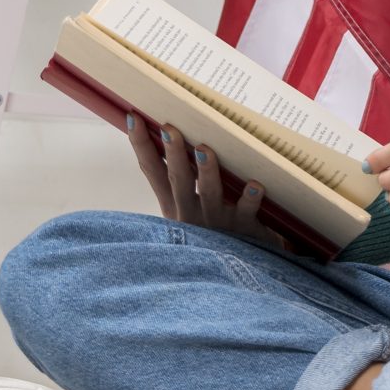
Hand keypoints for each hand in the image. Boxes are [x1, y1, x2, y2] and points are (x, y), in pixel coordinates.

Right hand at [127, 115, 287, 253]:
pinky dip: (250, 199)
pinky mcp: (243, 232)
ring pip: (210, 195)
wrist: (242, 272)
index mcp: (175, 205)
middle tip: (168, 128)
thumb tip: (172, 134)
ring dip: (206, 172)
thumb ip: (180, 179)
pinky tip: (255, 185)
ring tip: (204, 150)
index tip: (133, 117)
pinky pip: (246, 212)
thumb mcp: (189, 208)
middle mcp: (191, 214)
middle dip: (173, 154)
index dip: (142, 146)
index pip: (153, 172)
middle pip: (179, 180)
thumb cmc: (215, 230)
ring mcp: (217, 224)